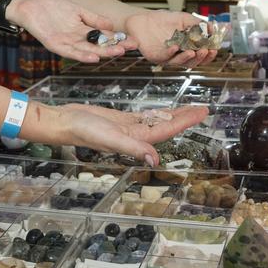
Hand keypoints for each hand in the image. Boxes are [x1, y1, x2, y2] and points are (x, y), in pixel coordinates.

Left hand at [6, 0, 136, 61]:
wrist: (29, 5)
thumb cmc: (51, 6)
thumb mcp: (77, 10)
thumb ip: (93, 18)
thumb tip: (111, 25)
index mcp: (82, 31)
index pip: (104, 37)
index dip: (118, 39)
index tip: (133, 40)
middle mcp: (76, 40)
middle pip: (99, 46)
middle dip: (114, 47)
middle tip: (130, 48)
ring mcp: (66, 43)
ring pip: (87, 50)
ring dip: (102, 53)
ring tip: (117, 53)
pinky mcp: (55, 45)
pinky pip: (70, 52)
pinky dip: (82, 55)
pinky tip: (94, 57)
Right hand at [58, 103, 208, 164]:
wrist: (65, 122)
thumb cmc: (84, 130)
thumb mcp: (111, 137)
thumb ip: (133, 148)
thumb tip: (156, 160)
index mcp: (136, 139)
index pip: (167, 129)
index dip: (186, 121)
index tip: (201, 112)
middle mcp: (135, 135)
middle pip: (166, 125)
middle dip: (185, 117)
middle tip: (202, 108)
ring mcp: (127, 127)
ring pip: (156, 120)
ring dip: (172, 114)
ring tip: (188, 108)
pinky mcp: (119, 120)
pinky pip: (142, 116)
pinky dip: (153, 112)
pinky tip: (160, 110)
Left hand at [124, 12, 219, 67]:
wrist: (144, 17)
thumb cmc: (164, 20)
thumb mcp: (184, 19)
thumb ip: (198, 24)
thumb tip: (212, 29)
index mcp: (186, 48)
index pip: (200, 56)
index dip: (208, 56)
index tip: (214, 50)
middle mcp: (177, 55)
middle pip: (191, 63)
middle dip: (200, 58)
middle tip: (205, 50)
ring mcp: (166, 57)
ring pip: (179, 63)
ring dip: (187, 58)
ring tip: (193, 51)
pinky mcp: (155, 56)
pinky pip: (164, 57)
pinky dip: (170, 53)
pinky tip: (175, 47)